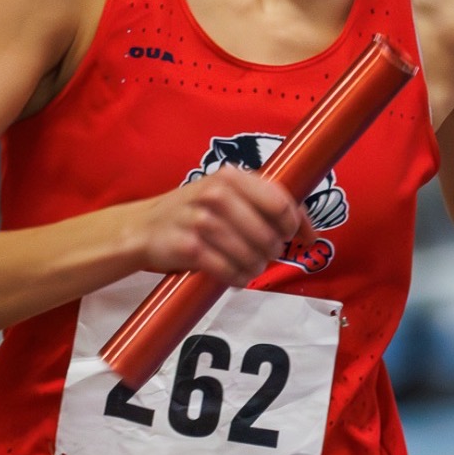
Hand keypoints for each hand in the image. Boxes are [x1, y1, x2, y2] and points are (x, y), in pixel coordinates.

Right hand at [135, 168, 313, 287]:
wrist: (144, 227)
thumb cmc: (194, 211)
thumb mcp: (225, 193)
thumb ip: (262, 202)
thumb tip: (309, 228)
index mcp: (230, 177)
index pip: (279, 202)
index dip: (295, 224)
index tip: (300, 238)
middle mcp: (216, 195)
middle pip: (267, 233)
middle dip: (274, 250)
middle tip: (267, 255)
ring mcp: (200, 221)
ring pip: (249, 254)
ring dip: (256, 267)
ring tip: (251, 268)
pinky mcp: (188, 248)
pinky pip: (227, 270)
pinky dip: (238, 278)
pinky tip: (236, 277)